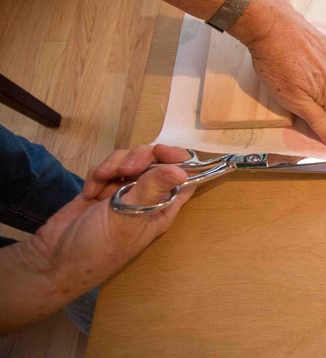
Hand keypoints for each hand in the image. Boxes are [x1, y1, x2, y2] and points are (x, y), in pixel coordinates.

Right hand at [33, 145, 193, 296]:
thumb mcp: (127, 218)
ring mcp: (123, 190)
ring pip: (130, 159)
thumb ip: (151, 190)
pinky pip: (107, 167)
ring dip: (115, 164)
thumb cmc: (99, 247)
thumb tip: (182, 171)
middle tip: (125, 169)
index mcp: (163, 206)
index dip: (179, 160)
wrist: (55, 260)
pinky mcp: (102, 187)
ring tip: (102, 179)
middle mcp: (147, 196)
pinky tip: (89, 192)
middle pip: (155, 160)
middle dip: (140, 157)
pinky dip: (98, 174)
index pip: (185, 177)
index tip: (162, 152)